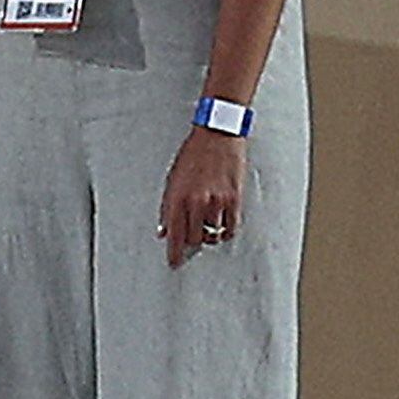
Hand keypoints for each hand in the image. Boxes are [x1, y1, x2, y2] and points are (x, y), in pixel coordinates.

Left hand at [158, 127, 244, 266]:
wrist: (217, 134)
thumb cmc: (193, 154)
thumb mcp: (173, 178)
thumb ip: (168, 206)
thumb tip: (164, 230)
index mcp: (177, 197)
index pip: (174, 235)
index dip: (174, 253)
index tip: (174, 263)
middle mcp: (196, 202)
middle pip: (193, 239)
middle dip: (191, 243)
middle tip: (192, 240)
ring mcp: (216, 202)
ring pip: (212, 236)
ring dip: (208, 236)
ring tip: (207, 227)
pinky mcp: (234, 199)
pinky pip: (230, 228)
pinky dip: (225, 232)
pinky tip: (221, 228)